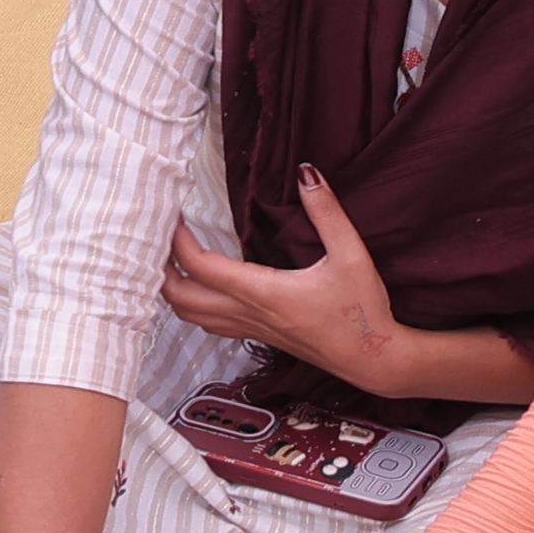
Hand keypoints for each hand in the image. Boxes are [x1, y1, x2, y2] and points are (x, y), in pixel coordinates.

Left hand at [156, 172, 395, 393]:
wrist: (374, 359)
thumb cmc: (363, 311)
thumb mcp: (351, 255)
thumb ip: (328, 213)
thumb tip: (307, 173)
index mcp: (263, 292)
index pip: (201, 267)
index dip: (178, 241)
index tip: (175, 216)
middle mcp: (249, 314)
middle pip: (181, 299)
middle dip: (161, 269)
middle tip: (159, 239)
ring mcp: (252, 329)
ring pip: (192, 317)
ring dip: (173, 291)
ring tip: (170, 262)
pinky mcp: (260, 337)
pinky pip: (211, 325)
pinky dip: (192, 307)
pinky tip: (200, 290)